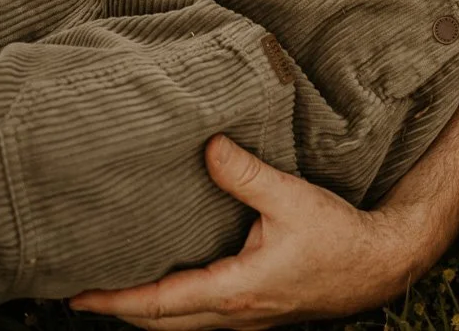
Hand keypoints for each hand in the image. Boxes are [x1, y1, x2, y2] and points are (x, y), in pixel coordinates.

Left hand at [68, 134, 417, 328]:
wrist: (379, 265)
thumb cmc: (338, 236)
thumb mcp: (291, 198)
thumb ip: (246, 175)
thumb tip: (208, 146)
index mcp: (235, 290)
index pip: (161, 303)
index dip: (116, 300)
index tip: (79, 296)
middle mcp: (234, 314)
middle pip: (162, 325)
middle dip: (120, 311)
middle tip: (82, 295)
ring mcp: (246, 320)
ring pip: (182, 326)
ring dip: (148, 312)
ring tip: (118, 289)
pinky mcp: (257, 312)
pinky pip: (203, 317)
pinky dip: (176, 307)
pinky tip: (174, 283)